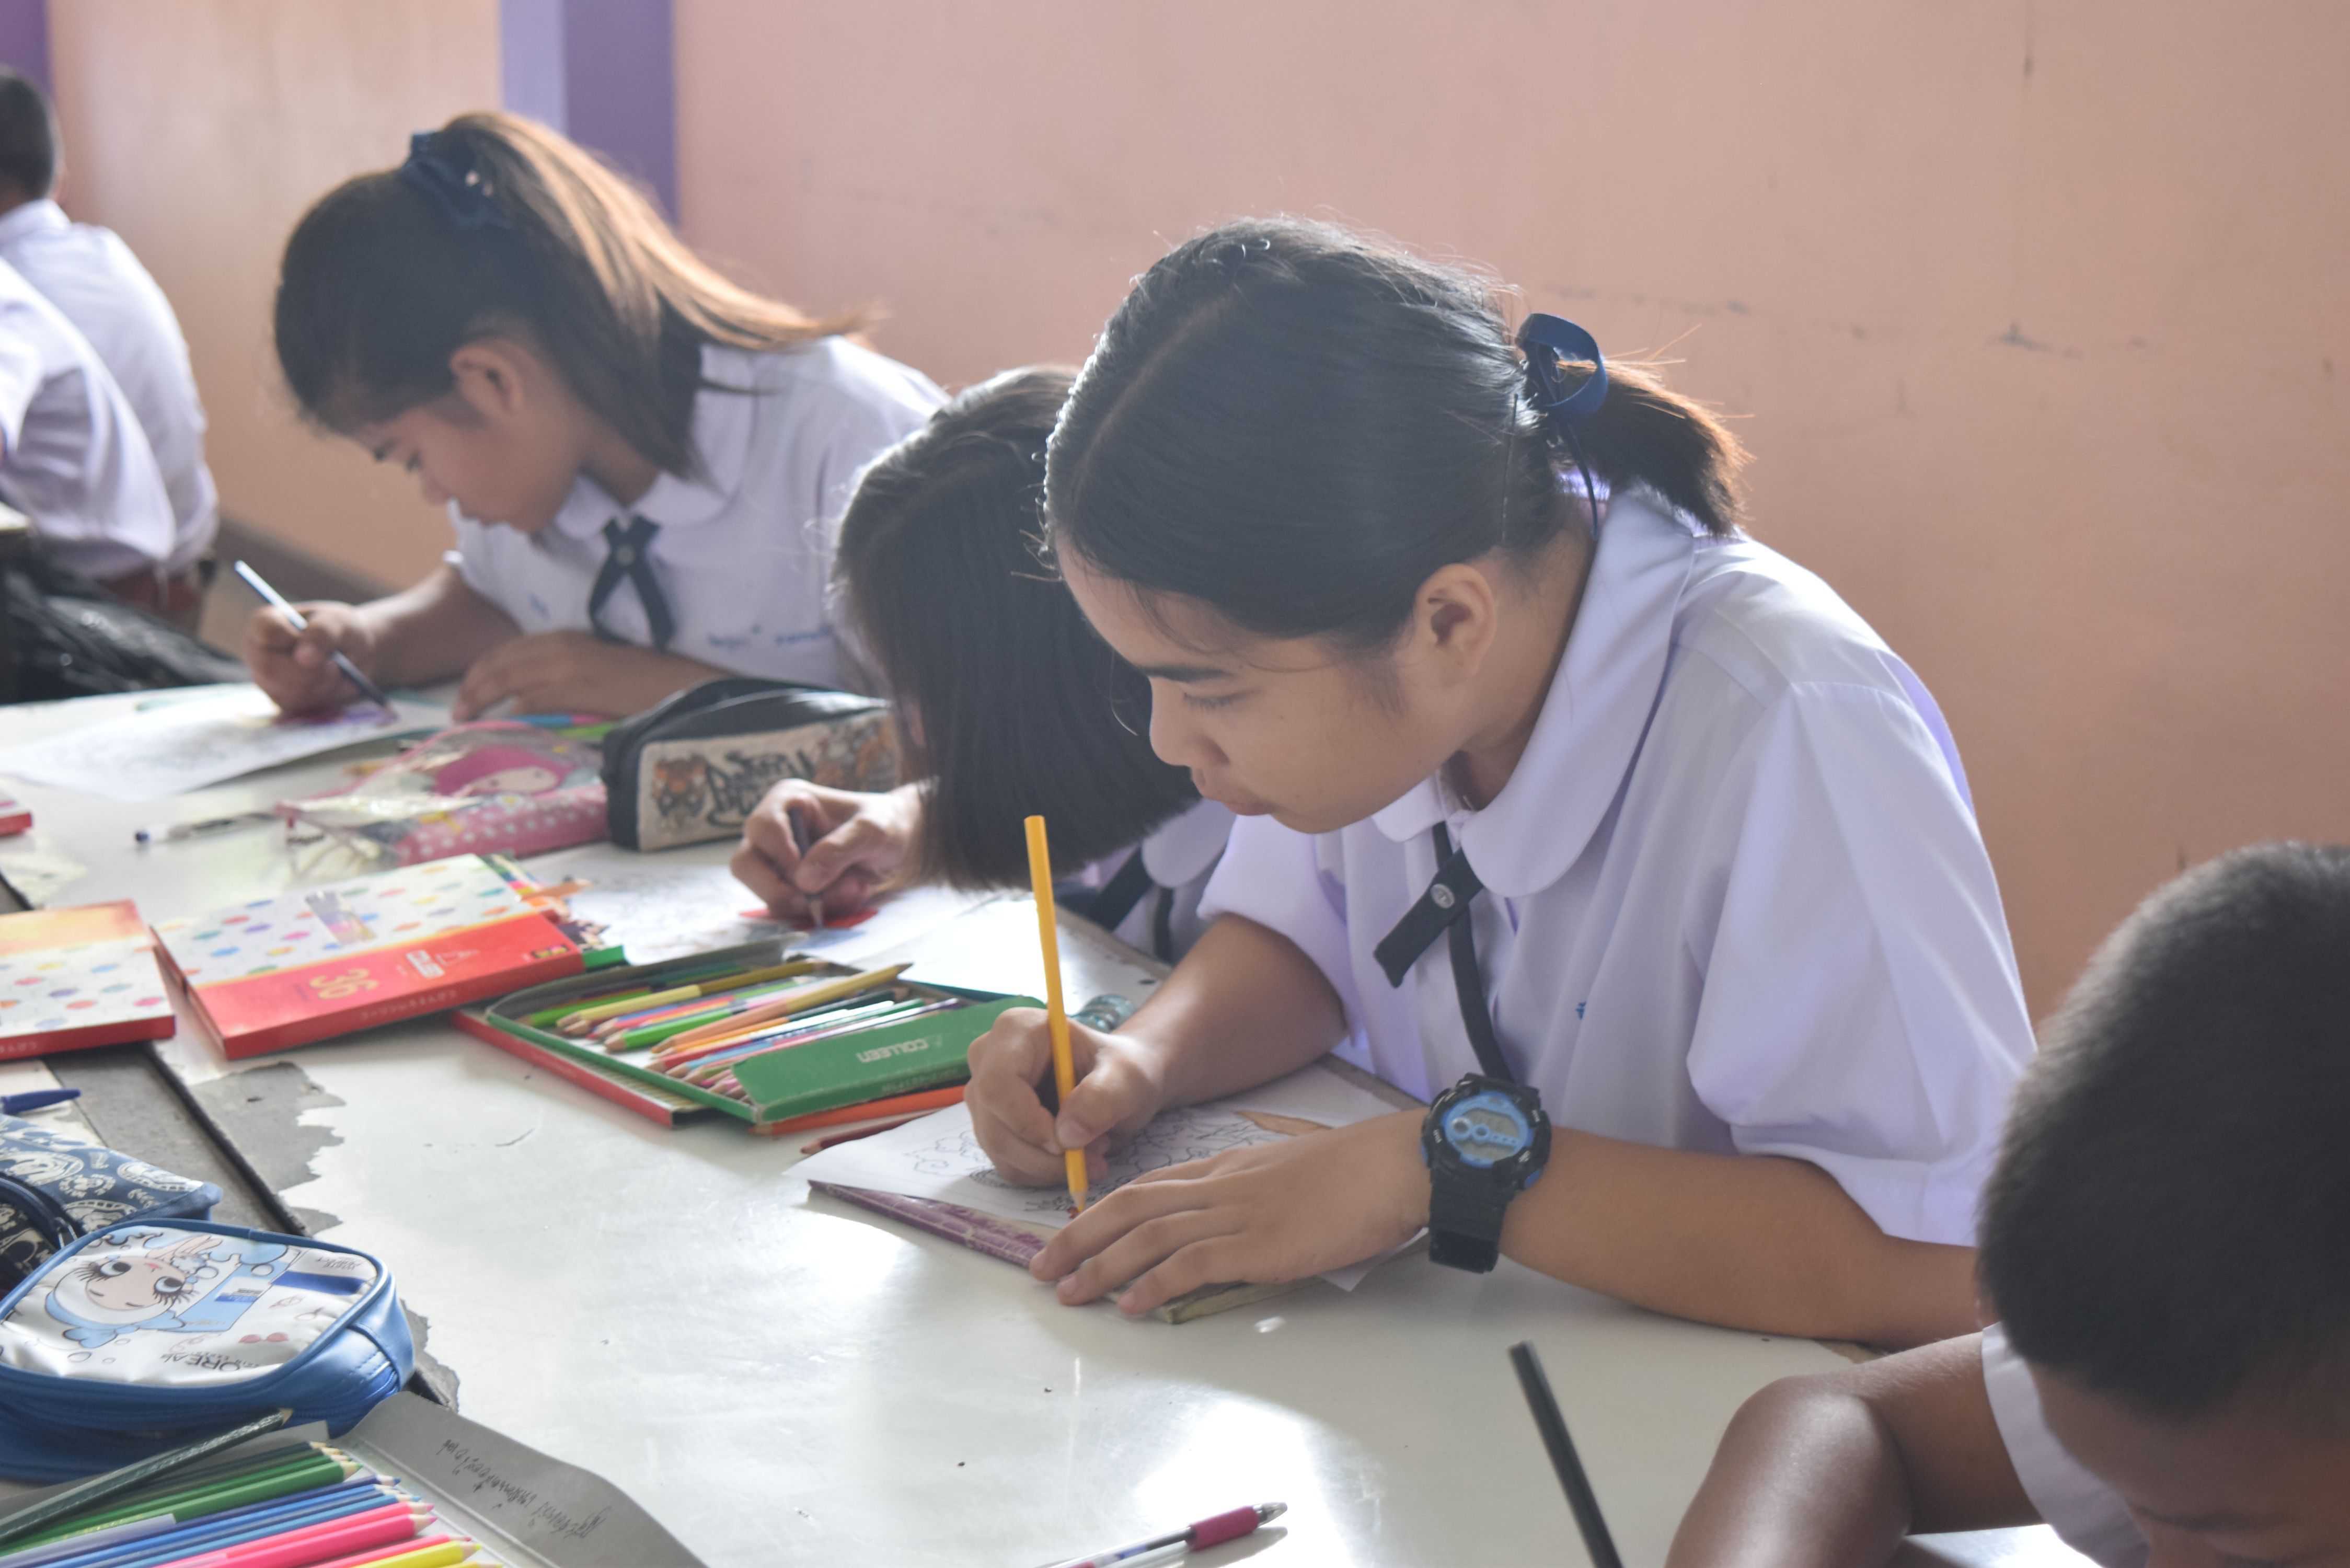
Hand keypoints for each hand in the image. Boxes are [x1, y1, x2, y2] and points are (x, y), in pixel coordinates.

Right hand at [243, 602, 379, 714]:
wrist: (356, 654)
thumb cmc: (341, 631)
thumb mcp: (338, 622)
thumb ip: (322, 633)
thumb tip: (304, 658)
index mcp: (267, 623)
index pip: (264, 630)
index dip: (286, 636)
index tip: (304, 638)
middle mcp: (259, 653)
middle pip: (271, 668)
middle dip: (310, 670)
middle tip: (334, 665)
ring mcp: (267, 680)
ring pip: (288, 692)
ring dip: (322, 684)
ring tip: (337, 671)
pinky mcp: (283, 701)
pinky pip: (301, 706)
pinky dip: (326, 696)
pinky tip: (335, 684)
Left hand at [452, 631, 632, 719]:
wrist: (674, 680)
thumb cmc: (638, 678)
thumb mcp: (589, 665)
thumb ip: (557, 674)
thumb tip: (524, 699)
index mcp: (562, 639)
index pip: (505, 652)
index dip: (479, 672)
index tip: (465, 692)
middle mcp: (559, 647)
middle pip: (499, 664)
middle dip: (471, 686)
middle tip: (456, 710)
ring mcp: (567, 667)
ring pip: (508, 679)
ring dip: (482, 699)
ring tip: (466, 717)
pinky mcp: (578, 688)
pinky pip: (533, 699)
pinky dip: (512, 710)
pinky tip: (501, 723)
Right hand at [731, 782, 919, 922]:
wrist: (897, 846)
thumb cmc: (883, 825)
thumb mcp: (872, 830)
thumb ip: (840, 848)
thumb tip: (803, 881)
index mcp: (787, 801)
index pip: (763, 829)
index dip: (783, 855)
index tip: (810, 876)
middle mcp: (772, 830)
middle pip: (745, 865)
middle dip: (781, 889)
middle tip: (814, 902)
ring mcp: (775, 862)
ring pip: (764, 893)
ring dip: (806, 904)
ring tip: (851, 890)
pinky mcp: (786, 887)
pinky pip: (785, 909)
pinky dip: (816, 913)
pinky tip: (848, 896)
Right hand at [965, 1007, 1169, 1186]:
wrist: (1120, 1084)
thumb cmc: (1122, 1070)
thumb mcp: (1126, 1078)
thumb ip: (1101, 1098)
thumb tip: (1067, 1135)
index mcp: (1017, 1030)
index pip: (998, 1083)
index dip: (1027, 1121)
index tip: (1068, 1143)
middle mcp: (989, 1059)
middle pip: (995, 1124)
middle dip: (1046, 1154)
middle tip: (1095, 1157)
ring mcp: (985, 1095)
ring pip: (1000, 1149)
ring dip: (1049, 1165)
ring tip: (1093, 1151)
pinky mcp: (992, 1125)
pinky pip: (1008, 1163)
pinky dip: (1043, 1171)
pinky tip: (1074, 1157)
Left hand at [1031, 1110, 1431, 1315]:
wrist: (1393, 1165)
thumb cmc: (1353, 1173)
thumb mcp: (1287, 1172)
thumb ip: (1250, 1192)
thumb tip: (1230, 1220)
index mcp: (1225, 1168)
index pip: (1146, 1187)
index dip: (1099, 1211)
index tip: (1068, 1233)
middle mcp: (1220, 1187)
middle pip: (1129, 1207)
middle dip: (1078, 1237)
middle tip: (1040, 1267)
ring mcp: (1237, 1214)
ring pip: (1149, 1236)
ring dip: (1101, 1265)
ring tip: (1068, 1292)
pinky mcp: (1259, 1244)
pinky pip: (1192, 1263)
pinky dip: (1154, 1283)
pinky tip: (1129, 1303)